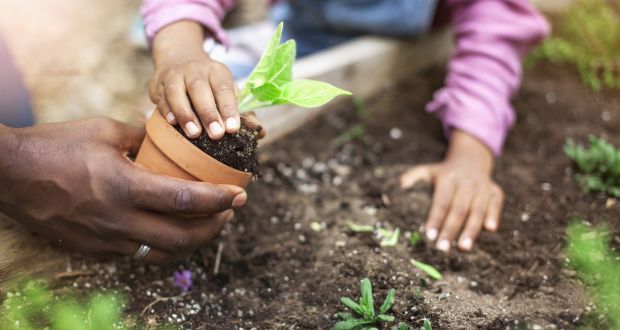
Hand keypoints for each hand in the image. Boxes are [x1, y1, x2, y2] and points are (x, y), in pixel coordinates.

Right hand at [0, 118, 247, 262]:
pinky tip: (173, 229)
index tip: (240, 193)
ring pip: (164, 252)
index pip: (186, 201)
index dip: (219, 200)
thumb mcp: (104, 130)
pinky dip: (165, 244)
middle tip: (231, 210)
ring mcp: (107, 240)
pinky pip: (141, 254)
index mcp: (123, 187)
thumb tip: (172, 138)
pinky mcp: (96, 250)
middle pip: (183, 237)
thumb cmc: (55, 146)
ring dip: (194, 240)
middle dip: (215, 226)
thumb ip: (143, 137)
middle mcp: (118, 221)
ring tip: (209, 221)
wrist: (8, 175)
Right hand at [150, 21, 239, 139]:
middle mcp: (194, 69)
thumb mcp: (226, 89)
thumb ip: (241, 110)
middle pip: (200, 89)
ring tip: (194, 133)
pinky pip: (160, 97)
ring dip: (185, 113)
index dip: (229, 108)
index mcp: (216, 71)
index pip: (224, 88)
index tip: (234, 128)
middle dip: (208, 113)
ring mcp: (173, 75)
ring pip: (177, 92)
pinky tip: (173, 123)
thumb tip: (260, 132)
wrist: (178, 57)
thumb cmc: (209, 83)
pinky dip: (166, 110)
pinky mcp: (157, 84)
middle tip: (217, 134)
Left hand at [400, 130, 503, 251]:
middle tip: (443, 248)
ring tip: (464, 248)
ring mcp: (482, 187)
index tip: (429, 236)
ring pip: (477, 210)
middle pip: (458, 209)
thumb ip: (412, 177)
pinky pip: (495, 204)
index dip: (435, 219)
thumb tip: (400, 186)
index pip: (441, 202)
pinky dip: (493, 215)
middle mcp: (466, 182)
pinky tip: (490, 229)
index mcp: (448, 179)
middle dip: (450, 230)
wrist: (471, 159)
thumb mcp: (427, 170)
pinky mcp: (495, 191)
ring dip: (471, 230)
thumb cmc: (444, 173)